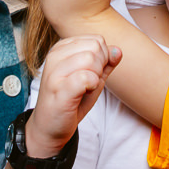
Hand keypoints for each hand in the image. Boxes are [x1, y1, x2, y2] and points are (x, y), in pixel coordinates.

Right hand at [26, 36, 120, 156]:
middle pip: (95, 47)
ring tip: (84, 89)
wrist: (50, 127)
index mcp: (62, 49)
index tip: (91, 74)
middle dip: (100, 66)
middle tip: (88, 83)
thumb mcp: (92, 78)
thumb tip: (118, 50)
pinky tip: (83, 93)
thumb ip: (105, 63)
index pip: (97, 40)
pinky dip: (91, 86)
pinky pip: (86, 77)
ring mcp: (54, 72)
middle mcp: (55, 56)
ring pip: (91, 59)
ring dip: (95, 77)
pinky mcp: (58, 89)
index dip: (103, 58)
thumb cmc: (71, 101)